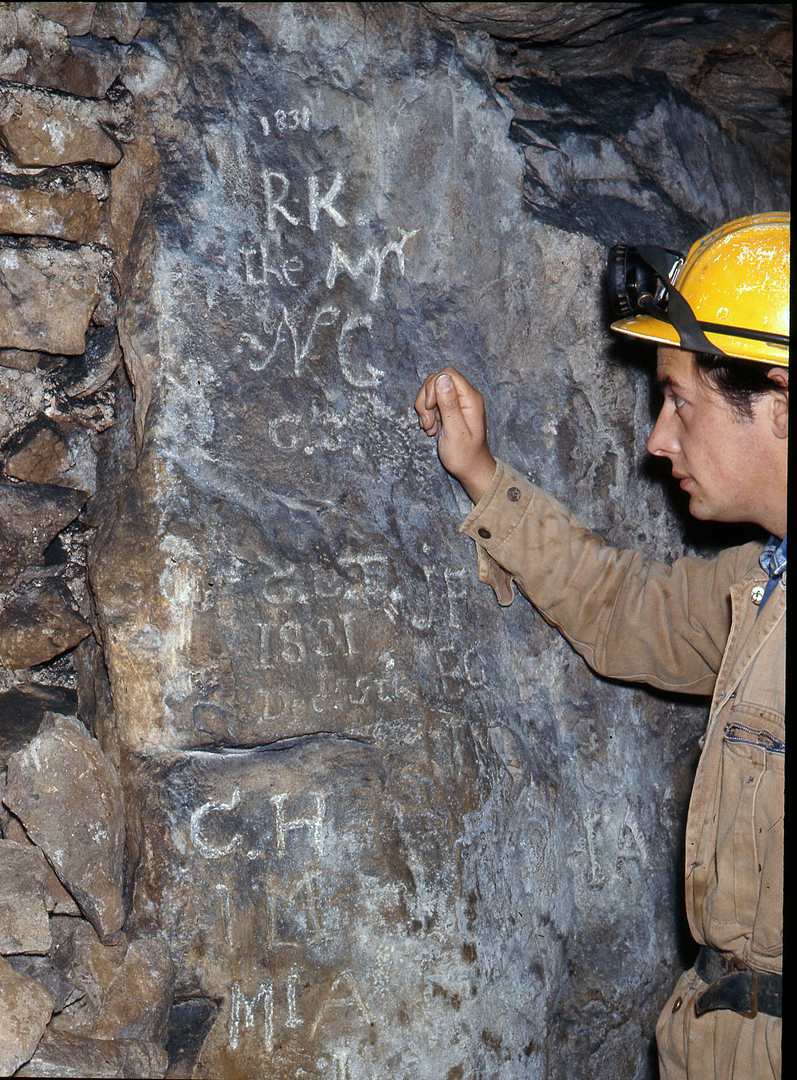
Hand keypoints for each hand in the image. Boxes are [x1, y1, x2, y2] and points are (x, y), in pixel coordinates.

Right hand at [414, 367, 496, 502]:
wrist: (471, 469)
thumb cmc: (464, 455)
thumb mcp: (455, 431)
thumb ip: (449, 404)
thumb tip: (442, 378)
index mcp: (470, 398)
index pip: (447, 374)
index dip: (433, 387)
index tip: (430, 407)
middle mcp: (466, 397)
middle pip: (437, 381)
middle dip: (426, 399)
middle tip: (427, 421)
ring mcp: (458, 403)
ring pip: (433, 392)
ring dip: (425, 408)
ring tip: (429, 427)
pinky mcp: (451, 409)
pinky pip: (434, 403)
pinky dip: (428, 414)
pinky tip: (431, 428)